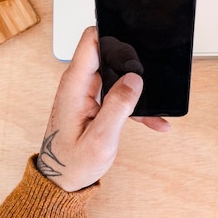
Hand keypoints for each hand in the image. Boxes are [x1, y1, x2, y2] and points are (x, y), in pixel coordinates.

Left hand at [36, 27, 169, 191]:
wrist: (62, 181)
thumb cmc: (73, 162)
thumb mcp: (100, 139)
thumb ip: (118, 107)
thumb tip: (134, 80)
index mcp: (75, 85)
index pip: (90, 41)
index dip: (113, 36)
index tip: (134, 45)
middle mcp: (79, 83)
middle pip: (108, 53)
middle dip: (132, 62)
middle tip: (151, 79)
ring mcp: (87, 91)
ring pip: (117, 74)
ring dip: (137, 86)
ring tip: (155, 104)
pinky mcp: (94, 101)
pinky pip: (118, 93)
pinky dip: (135, 104)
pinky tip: (153, 120)